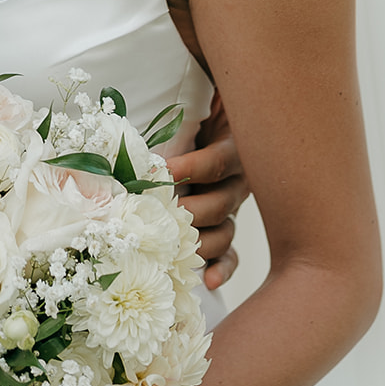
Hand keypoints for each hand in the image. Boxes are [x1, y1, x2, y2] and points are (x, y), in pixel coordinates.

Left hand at [168, 89, 248, 289]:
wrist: (212, 119)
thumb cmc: (195, 111)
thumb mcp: (193, 103)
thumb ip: (179, 109)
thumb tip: (147, 104)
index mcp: (234, 148)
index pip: (217, 162)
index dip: (191, 168)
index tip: (161, 170)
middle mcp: (236, 181)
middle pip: (221, 203)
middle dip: (191, 213)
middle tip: (163, 216)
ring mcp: (231, 207)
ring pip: (224, 231)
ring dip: (201, 243)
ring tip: (178, 250)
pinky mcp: (224, 228)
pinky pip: (230, 254)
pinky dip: (222, 269)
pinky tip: (209, 281)